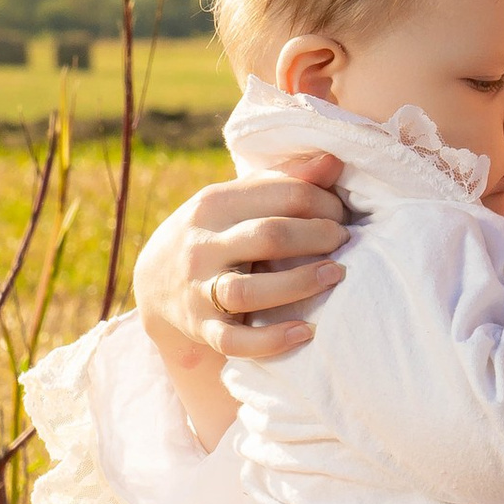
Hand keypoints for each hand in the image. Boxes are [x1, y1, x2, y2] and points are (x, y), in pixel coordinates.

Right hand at [132, 154, 348, 363]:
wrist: (157, 282)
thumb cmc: (220, 232)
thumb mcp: (240, 199)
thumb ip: (285, 180)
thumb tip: (334, 161)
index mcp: (215, 203)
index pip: (283, 194)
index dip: (324, 204)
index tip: (342, 216)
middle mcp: (202, 245)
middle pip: (269, 236)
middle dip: (317, 237)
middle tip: (345, 242)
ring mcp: (199, 288)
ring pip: (249, 291)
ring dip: (299, 284)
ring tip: (336, 274)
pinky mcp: (202, 328)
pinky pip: (235, 341)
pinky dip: (271, 340)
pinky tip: (306, 332)